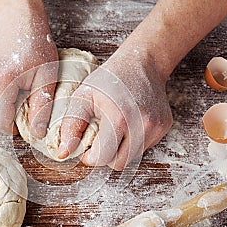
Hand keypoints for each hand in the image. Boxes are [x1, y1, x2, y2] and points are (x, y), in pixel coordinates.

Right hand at [0, 0, 57, 137]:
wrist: (18, 17)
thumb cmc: (36, 45)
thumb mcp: (46, 77)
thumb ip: (41, 107)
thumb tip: (37, 133)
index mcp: (1, 83)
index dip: (10, 128)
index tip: (19, 123)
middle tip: (14, 109)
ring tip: (9, 92)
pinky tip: (0, 80)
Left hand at [58, 47, 172, 170]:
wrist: (142, 63)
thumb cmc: (108, 79)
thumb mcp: (83, 97)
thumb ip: (71, 126)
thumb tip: (63, 153)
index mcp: (119, 118)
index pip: (103, 157)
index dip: (90, 157)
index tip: (86, 147)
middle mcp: (141, 125)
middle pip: (118, 163)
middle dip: (105, 156)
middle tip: (98, 139)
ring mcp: (156, 127)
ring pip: (131, 158)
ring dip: (119, 150)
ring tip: (113, 129)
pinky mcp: (164, 127)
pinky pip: (143, 148)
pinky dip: (132, 142)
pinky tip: (128, 124)